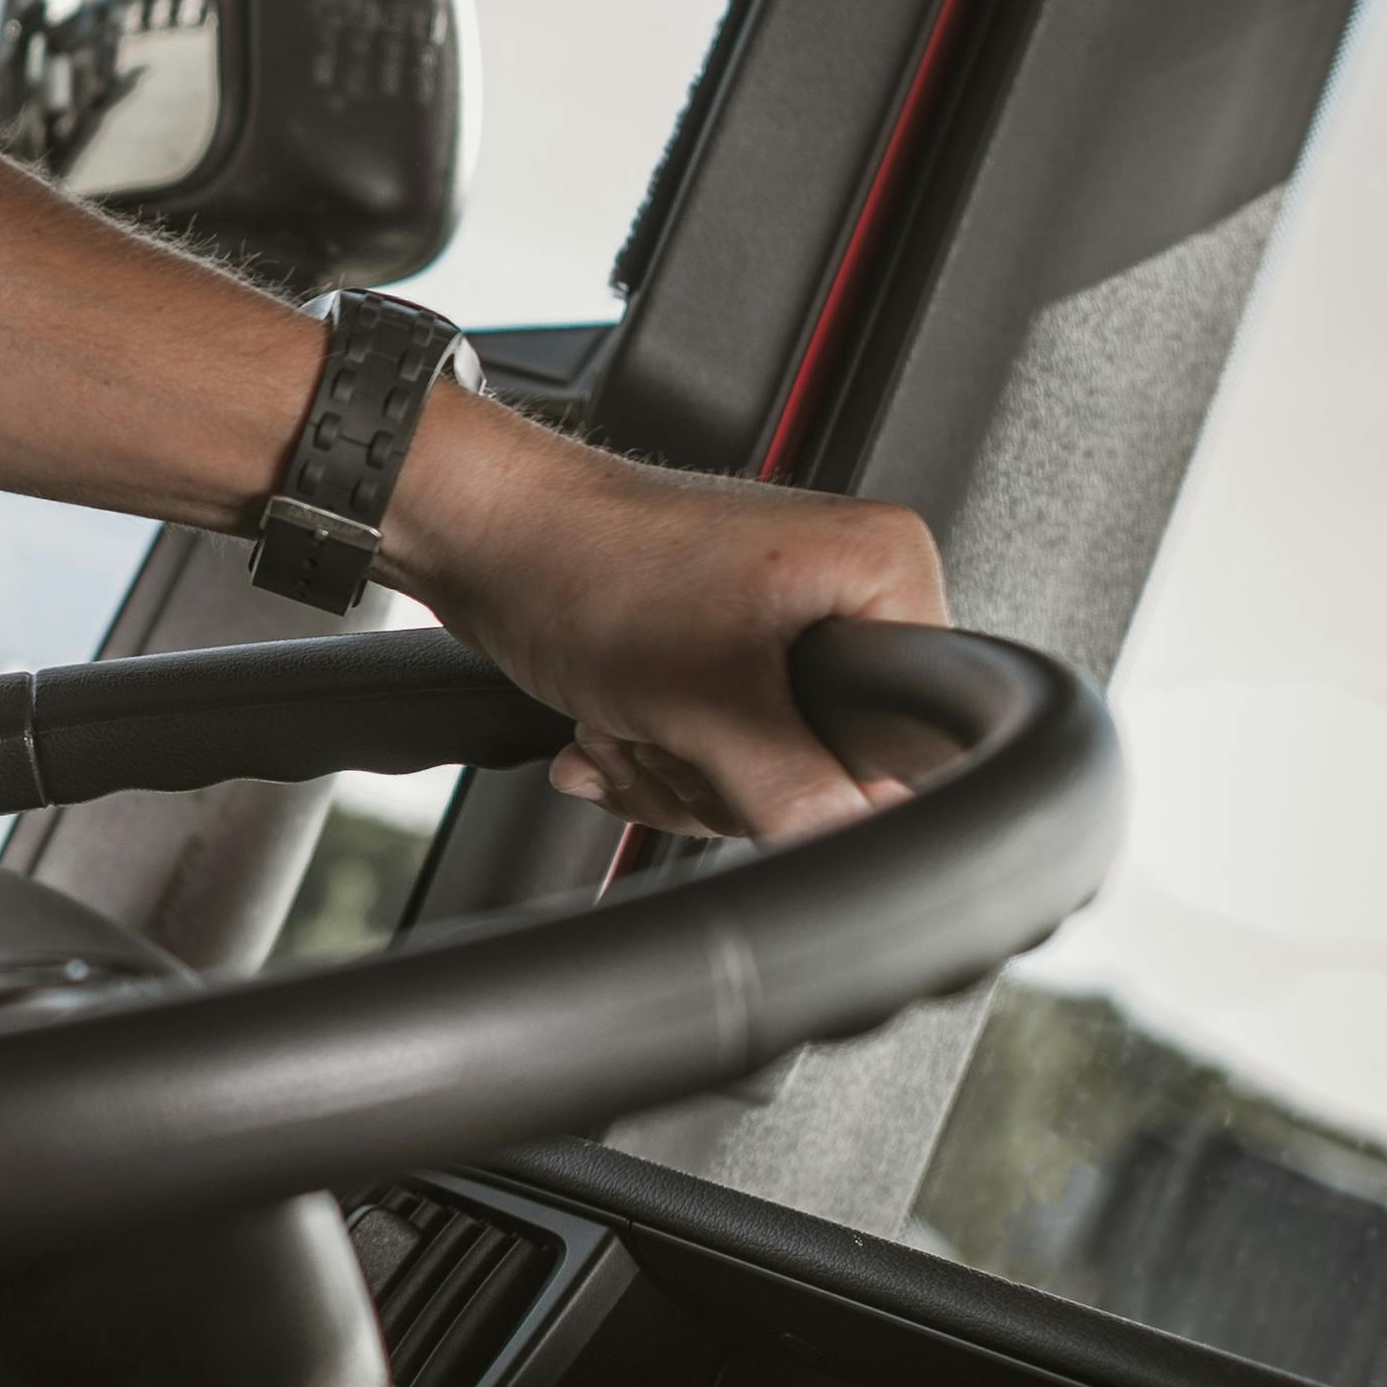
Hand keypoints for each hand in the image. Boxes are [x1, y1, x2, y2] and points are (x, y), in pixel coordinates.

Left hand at [390, 397, 951, 841]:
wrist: (480, 535)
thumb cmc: (583, 562)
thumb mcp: (709, 704)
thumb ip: (799, 795)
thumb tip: (856, 851)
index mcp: (882, 571)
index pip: (907, 734)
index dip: (824, 771)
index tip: (753, 757)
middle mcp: (841, 589)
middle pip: (825, 765)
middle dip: (719, 771)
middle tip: (666, 724)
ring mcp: (774, 621)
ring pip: (757, 771)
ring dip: (670, 764)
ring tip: (625, 712)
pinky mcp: (714, 649)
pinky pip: (709, 750)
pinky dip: (647, 750)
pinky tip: (607, 719)